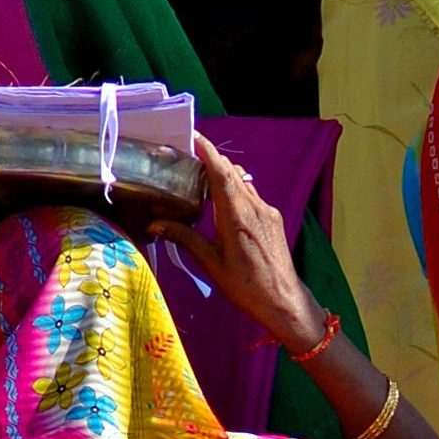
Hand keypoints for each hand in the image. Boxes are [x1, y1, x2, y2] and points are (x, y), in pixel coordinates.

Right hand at [150, 135, 323, 350]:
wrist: (285, 302)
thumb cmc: (247, 287)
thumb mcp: (211, 264)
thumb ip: (184, 238)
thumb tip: (154, 223)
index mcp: (238, 216)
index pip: (222, 173)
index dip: (207, 151)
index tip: (192, 136)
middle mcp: (255, 207)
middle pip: (232, 173)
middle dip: (211, 161)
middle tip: (187, 158)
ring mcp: (268, 212)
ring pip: (243, 183)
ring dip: (223, 176)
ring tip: (200, 180)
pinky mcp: (274, 219)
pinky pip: (251, 196)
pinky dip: (234, 191)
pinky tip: (221, 204)